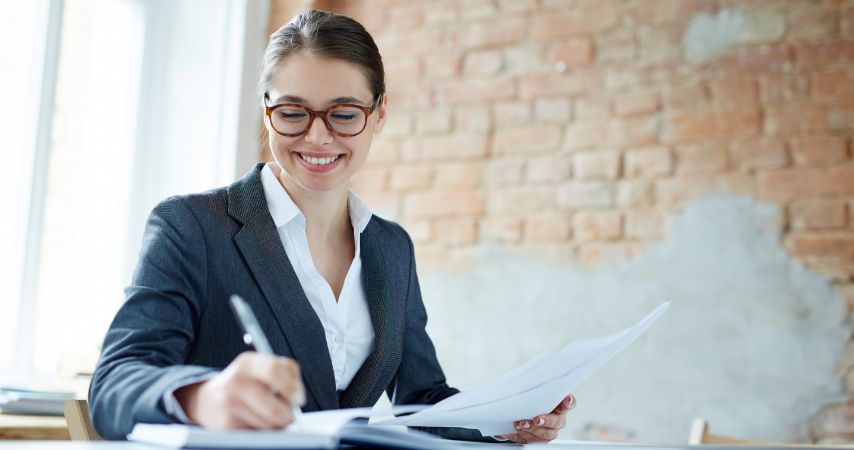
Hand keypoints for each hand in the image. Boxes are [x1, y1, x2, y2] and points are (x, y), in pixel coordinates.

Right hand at [174, 351, 305, 429]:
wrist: (207, 400)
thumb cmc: (243, 384)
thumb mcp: (259, 368)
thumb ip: (283, 374)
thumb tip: (297, 399)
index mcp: (247, 363)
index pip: (274, 370)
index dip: (292, 386)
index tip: (299, 399)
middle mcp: (236, 381)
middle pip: (274, 407)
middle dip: (287, 416)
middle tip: (290, 416)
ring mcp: (229, 403)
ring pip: (268, 423)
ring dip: (275, 424)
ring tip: (268, 415)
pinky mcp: (226, 423)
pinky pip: (256, 431)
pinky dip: (261, 430)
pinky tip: (254, 420)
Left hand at [499, 394, 575, 443]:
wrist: (518, 413)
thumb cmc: (529, 401)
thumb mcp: (533, 394)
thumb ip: (536, 390)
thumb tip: (528, 382)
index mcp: (559, 406)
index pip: (569, 404)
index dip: (569, 402)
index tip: (567, 400)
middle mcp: (557, 420)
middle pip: (557, 422)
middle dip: (546, 421)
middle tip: (536, 419)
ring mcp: (549, 431)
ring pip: (546, 434)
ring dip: (532, 429)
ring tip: (521, 424)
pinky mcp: (538, 440)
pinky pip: (533, 441)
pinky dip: (524, 436)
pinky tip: (517, 430)